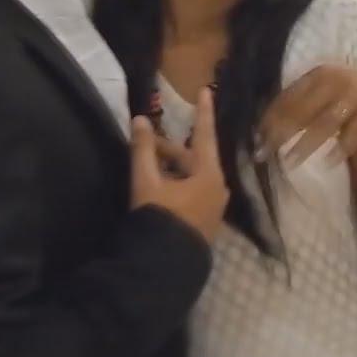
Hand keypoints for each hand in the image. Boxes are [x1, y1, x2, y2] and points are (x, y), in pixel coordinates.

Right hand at [130, 87, 228, 242]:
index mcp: (208, 174)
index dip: (203, 112)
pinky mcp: (205, 222)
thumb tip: (139, 119)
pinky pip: (193, 193)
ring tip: (148, 167)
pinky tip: (158, 188)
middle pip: (194, 158)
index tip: (206, 90)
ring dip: (172, 169)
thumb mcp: (146, 180)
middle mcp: (217, 188)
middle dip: (170, 150)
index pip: (204, 134)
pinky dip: (177, 184)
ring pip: (193, 177)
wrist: (166, 265)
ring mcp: (213, 207)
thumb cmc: (160, 217)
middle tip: (146, 144)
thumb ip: (142, 149)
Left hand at [260, 63, 356, 167]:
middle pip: (303, 110)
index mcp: (320, 73)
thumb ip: (301, 104)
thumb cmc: (354, 94)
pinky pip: (356, 132)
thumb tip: (265, 127)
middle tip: (265, 152)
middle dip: (282, 132)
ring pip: (326, 122)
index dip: (271, 117)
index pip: (289, 95)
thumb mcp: (327, 91)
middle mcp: (337, 80)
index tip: (256, 137)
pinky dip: (341, 147)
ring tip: (289, 161)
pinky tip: (328, 161)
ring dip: (306, 143)